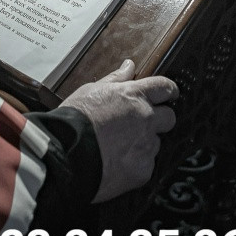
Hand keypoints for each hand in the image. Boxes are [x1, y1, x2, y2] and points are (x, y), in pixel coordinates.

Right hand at [58, 59, 177, 202]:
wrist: (66, 154)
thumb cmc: (74, 119)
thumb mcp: (91, 91)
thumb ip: (115, 79)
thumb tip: (129, 65)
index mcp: (134, 96)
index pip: (165, 87)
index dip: (169, 91)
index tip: (168, 95)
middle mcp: (146, 119)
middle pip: (169, 117)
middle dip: (159, 120)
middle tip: (139, 125)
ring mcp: (146, 146)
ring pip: (155, 143)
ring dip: (143, 144)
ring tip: (118, 148)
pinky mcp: (143, 170)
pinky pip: (146, 165)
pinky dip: (135, 165)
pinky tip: (116, 164)